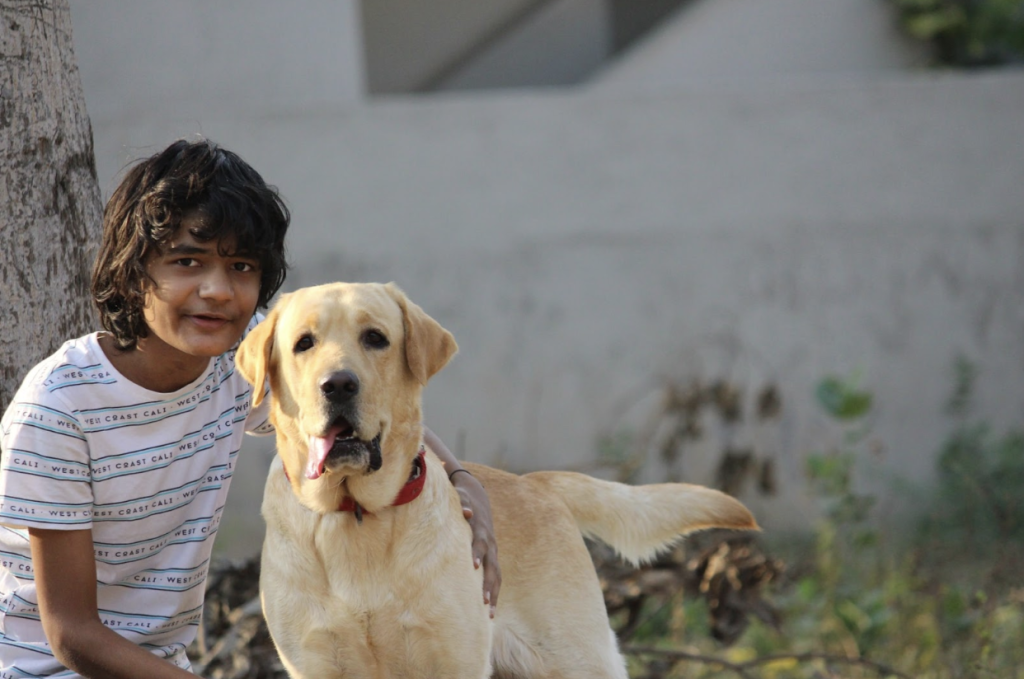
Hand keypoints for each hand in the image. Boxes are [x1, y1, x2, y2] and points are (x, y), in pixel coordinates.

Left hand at [422, 426, 501, 617]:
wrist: (470, 488)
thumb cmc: (448, 483)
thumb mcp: (442, 470)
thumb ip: (431, 460)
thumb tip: (412, 445)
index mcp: (471, 505)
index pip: (471, 508)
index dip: (468, 512)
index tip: (464, 514)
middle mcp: (483, 526)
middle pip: (484, 541)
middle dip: (480, 555)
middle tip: (474, 568)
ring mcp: (489, 544)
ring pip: (493, 566)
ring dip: (489, 585)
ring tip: (485, 605)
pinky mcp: (488, 558)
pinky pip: (493, 580)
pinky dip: (491, 596)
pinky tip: (488, 617)